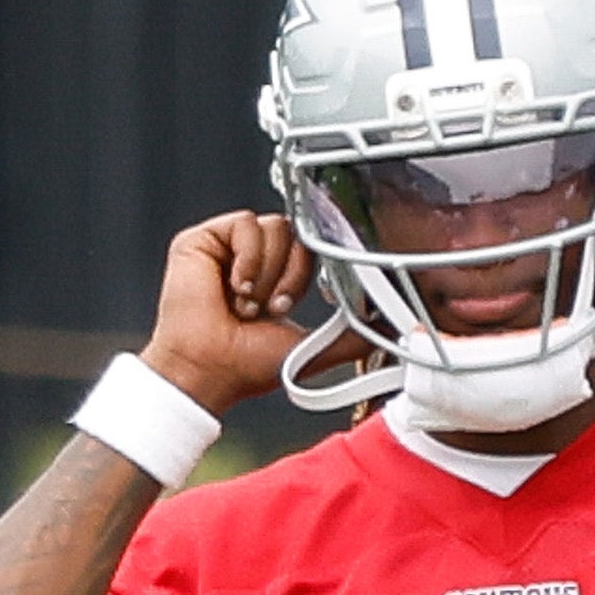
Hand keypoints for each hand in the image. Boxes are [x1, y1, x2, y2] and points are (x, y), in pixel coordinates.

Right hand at [133, 211, 350, 415]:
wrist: (206, 370)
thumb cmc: (243, 366)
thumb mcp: (313, 348)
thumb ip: (353, 336)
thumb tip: (390, 329)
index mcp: (276, 281)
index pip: (310, 249)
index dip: (308, 271)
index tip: (298, 301)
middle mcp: (253, 262)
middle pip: (297, 233)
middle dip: (291, 276)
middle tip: (271, 309)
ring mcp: (227, 249)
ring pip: (275, 226)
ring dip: (268, 273)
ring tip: (246, 304)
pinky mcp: (203, 240)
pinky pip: (245, 223)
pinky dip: (248, 258)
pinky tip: (234, 287)